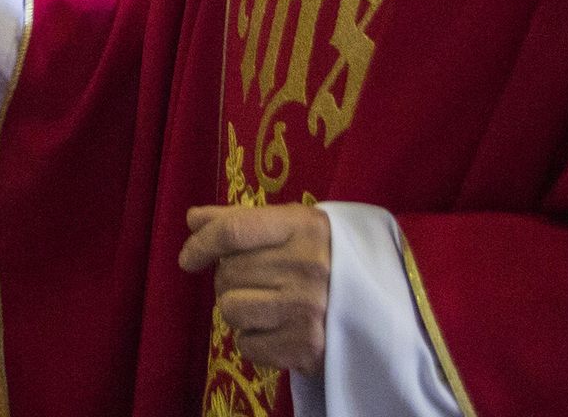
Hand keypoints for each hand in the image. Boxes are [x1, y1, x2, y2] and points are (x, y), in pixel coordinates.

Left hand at [178, 204, 331, 373]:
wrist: (379, 306)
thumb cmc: (324, 257)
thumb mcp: (291, 226)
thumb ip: (239, 220)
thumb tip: (192, 219)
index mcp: (303, 228)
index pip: (233, 231)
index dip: (202, 244)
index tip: (188, 259)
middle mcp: (306, 266)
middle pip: (227, 273)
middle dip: (229, 279)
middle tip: (256, 282)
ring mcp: (307, 309)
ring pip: (230, 310)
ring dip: (239, 310)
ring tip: (265, 305)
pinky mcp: (306, 348)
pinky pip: (246, 345)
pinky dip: (253, 340)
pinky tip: (276, 329)